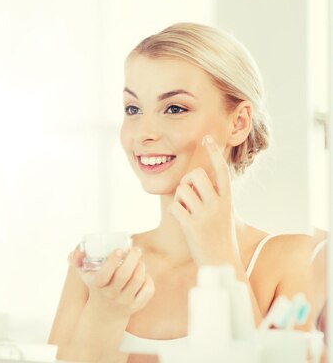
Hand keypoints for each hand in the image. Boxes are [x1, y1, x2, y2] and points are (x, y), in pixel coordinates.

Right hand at [68, 246, 153, 316]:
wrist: (105, 311)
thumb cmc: (95, 284)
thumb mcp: (83, 272)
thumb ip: (76, 259)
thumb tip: (78, 250)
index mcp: (96, 284)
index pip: (104, 274)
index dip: (112, 261)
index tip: (119, 250)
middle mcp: (110, 294)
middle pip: (124, 275)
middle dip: (132, 258)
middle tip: (136, 249)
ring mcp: (124, 301)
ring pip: (137, 281)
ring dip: (141, 266)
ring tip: (139, 260)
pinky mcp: (136, 305)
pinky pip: (147, 291)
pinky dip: (148, 279)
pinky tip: (144, 274)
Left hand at [169, 135, 238, 265]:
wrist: (221, 263)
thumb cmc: (222, 238)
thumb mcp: (226, 214)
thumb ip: (219, 197)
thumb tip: (206, 179)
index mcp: (228, 200)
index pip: (221, 170)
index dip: (214, 153)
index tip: (206, 138)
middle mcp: (218, 204)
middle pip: (195, 175)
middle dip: (186, 182)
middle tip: (188, 196)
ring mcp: (205, 215)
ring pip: (181, 190)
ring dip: (179, 198)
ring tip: (187, 211)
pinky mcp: (191, 226)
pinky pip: (173, 206)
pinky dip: (174, 211)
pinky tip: (182, 221)